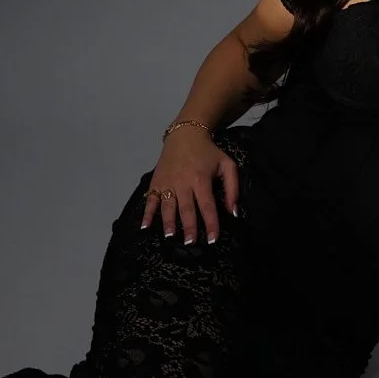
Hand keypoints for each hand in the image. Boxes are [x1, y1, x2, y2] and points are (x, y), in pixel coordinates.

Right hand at [140, 130, 239, 245]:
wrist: (185, 134)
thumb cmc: (208, 152)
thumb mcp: (227, 164)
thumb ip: (232, 188)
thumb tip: (233, 212)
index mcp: (201, 179)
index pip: (207, 205)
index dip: (211, 223)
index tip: (213, 240)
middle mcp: (183, 182)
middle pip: (186, 208)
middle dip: (189, 227)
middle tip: (190, 243)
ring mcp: (167, 182)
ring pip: (167, 205)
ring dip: (168, 222)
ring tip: (170, 236)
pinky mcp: (156, 182)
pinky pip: (151, 199)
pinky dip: (147, 213)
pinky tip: (145, 226)